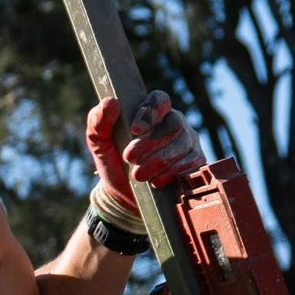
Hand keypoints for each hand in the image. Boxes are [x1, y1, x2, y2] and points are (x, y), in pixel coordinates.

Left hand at [87, 89, 201, 212]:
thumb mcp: (99, 142)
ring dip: (159, 161)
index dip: (149, 113)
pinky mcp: (195, 161)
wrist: (123, 194)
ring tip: (138, 175)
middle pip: (173, 124)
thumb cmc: (113, 161)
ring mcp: (188, 142)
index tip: (134, 131)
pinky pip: (192, 162)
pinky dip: (172, 172)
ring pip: (182, 144)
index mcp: (152, 112)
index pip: (159, 100)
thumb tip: (111, 102)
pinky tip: (156, 181)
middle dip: (151, 143)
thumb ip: (99, 121)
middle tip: (129, 158)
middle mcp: (174, 123)